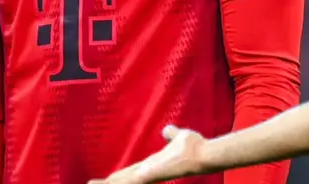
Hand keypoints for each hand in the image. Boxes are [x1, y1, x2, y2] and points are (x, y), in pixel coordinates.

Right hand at [90, 126, 207, 183]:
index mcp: (151, 166)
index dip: (117, 176)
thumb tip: (167, 130)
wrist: (202, 154)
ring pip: (120, 182)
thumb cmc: (194, 148)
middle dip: (106, 183)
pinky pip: (124, 182)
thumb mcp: (178, 138)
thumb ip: (171, 135)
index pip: (130, 173)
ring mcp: (146, 176)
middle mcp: (146, 173)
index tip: (106, 178)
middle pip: (121, 179)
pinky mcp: (146, 177)